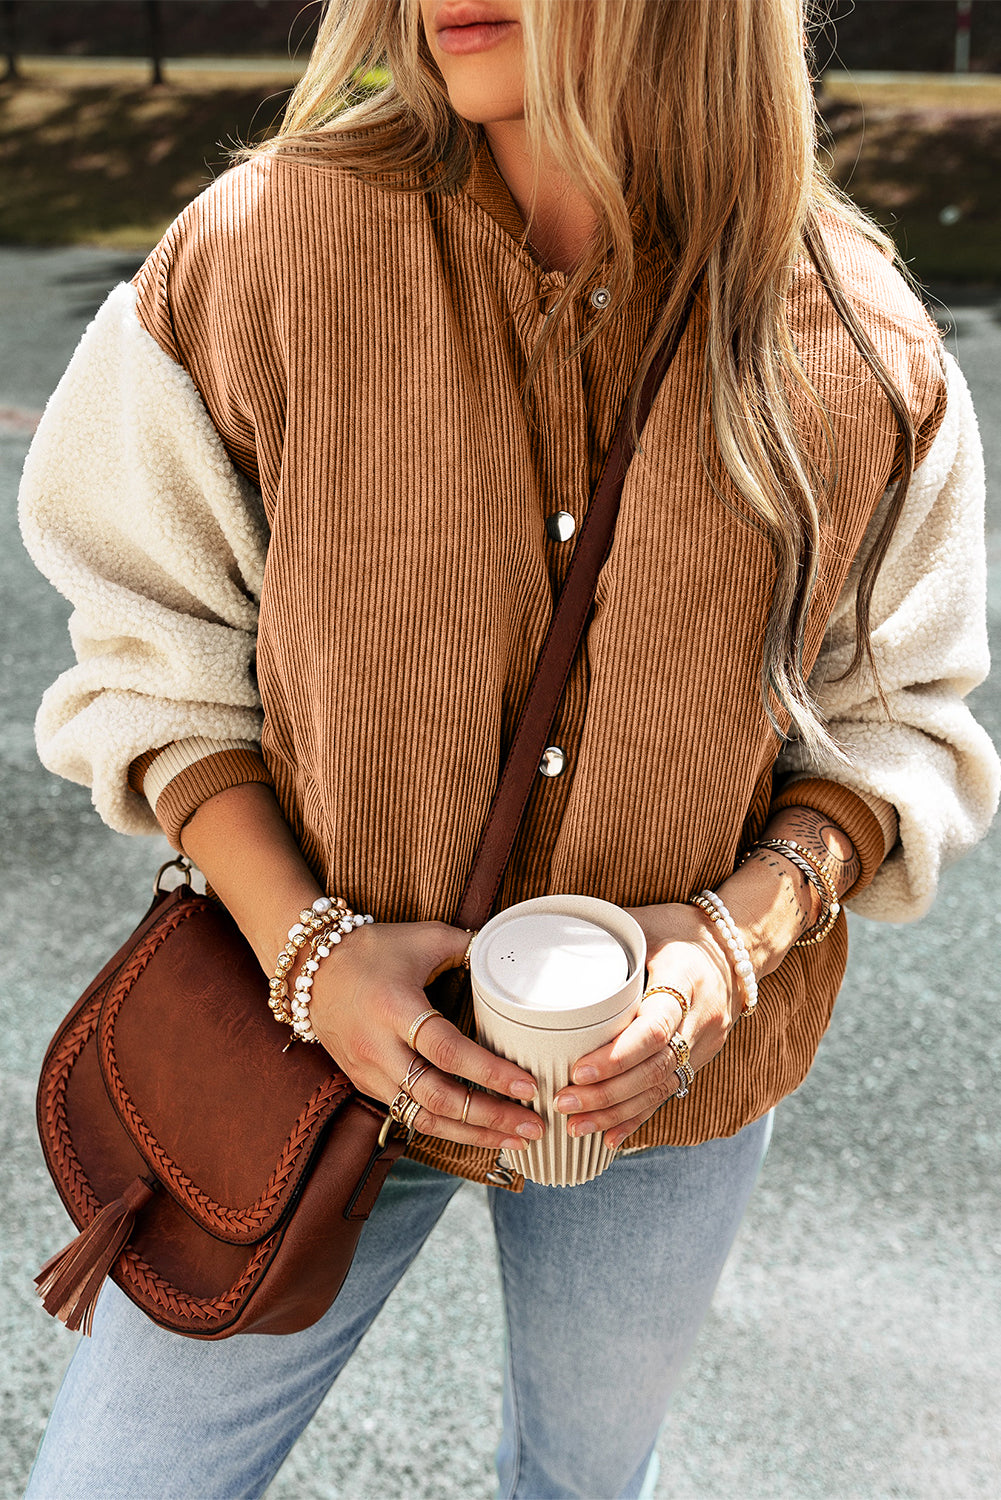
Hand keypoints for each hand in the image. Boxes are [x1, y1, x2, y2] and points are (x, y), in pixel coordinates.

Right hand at [306, 920, 543, 1151]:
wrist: (311, 969)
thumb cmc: (372, 951)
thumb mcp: (422, 937)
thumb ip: (468, 946)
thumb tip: (509, 955)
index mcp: (396, 1009)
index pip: (447, 1050)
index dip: (489, 1072)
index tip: (527, 1086)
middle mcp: (380, 1048)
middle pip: (438, 1096)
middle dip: (489, 1116)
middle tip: (532, 1126)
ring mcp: (370, 1072)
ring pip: (424, 1117)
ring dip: (472, 1134)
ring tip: (514, 1139)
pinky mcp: (366, 1084)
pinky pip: (410, 1116)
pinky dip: (446, 1128)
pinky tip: (478, 1133)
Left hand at [553, 903, 742, 1149]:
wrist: (735, 945)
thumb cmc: (677, 928)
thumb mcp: (644, 924)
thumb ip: (602, 941)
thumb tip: (542, 949)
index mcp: (685, 978)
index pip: (654, 1028)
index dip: (616, 1056)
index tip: (577, 1071)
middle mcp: (701, 1016)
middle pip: (655, 1067)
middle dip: (608, 1093)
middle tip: (563, 1103)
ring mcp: (705, 1042)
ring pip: (662, 1087)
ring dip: (617, 1112)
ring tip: (576, 1126)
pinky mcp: (701, 1058)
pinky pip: (669, 1092)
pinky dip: (637, 1117)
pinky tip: (610, 1138)